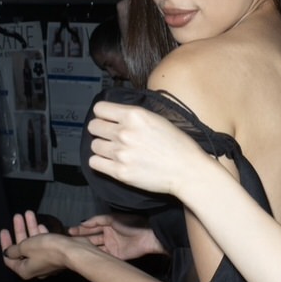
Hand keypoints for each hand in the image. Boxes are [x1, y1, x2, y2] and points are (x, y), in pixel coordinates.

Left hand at [0, 211, 85, 279]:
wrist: (73, 251)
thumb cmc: (47, 249)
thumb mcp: (26, 247)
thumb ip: (14, 249)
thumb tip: (8, 252)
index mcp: (24, 270)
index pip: (9, 258)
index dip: (5, 243)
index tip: (4, 230)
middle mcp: (34, 268)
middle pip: (21, 248)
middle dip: (20, 230)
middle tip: (17, 217)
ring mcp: (45, 261)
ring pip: (34, 244)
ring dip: (30, 228)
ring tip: (28, 214)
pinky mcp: (55, 255)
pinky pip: (44, 244)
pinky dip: (40, 234)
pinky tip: (40, 224)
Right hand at [68, 213, 165, 259]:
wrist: (147, 236)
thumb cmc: (131, 223)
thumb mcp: (113, 218)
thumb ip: (97, 220)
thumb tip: (83, 222)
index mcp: (107, 225)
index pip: (91, 228)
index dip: (80, 230)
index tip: (69, 231)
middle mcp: (107, 236)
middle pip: (90, 238)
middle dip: (80, 239)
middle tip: (67, 241)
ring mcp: (110, 247)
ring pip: (95, 248)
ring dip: (85, 249)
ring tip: (73, 250)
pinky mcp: (115, 256)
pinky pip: (103, 257)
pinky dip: (95, 257)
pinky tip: (85, 258)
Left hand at [86, 101, 214, 199]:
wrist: (187, 170)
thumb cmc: (178, 145)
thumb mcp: (157, 119)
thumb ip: (134, 116)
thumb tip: (115, 116)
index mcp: (134, 115)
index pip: (99, 109)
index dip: (103, 114)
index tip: (107, 119)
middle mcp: (124, 132)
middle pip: (93, 127)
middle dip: (101, 130)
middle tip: (110, 136)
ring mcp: (120, 153)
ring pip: (94, 145)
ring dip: (102, 147)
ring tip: (114, 150)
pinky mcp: (120, 172)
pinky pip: (94, 163)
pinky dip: (100, 162)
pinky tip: (110, 161)